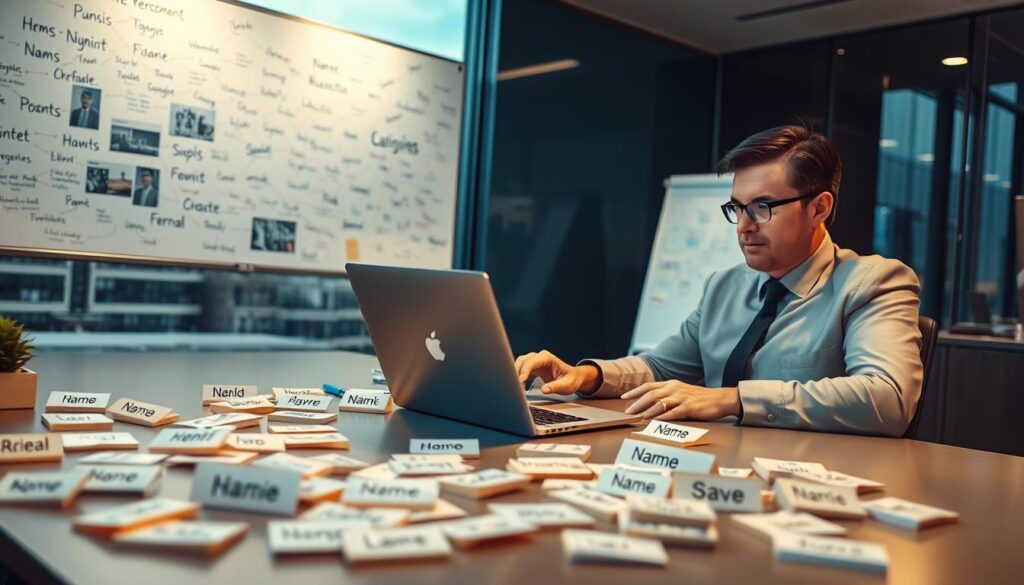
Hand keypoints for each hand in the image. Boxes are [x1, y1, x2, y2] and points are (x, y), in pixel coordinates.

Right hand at [514, 349, 600, 394]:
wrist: (574, 378)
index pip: (531, 362)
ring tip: (517, 387)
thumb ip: (555, 387)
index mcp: (547, 358)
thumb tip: (544, 389)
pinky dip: (518, 376)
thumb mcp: (566, 385)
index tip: (520, 381)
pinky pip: (521, 369)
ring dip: (516, 374)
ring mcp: (536, 361)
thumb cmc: (571, 379)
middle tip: (516, 386)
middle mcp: (540, 357)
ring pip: (520, 363)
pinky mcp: (533, 367)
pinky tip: (519, 385)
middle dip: (517, 372)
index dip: (524, 371)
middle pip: (522, 361)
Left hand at [622, 380, 740, 420]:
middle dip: (637, 403)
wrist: (719, 399)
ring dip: (647, 411)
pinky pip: (673, 412)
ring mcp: (681, 398)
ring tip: (639, 417)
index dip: (635, 392)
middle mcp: (674, 389)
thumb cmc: (699, 398)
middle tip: (628, 411)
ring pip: (660, 403)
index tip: (625, 398)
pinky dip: (663, 417)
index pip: (649, 386)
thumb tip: (650, 402)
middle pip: (651, 395)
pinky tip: (655, 421)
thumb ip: (667, 394)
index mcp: (671, 384)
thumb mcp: (681, 391)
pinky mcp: (689, 407)